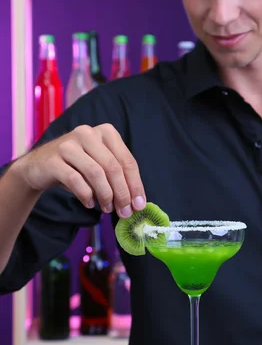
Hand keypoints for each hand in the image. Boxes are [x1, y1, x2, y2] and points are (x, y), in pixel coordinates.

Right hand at [16, 124, 145, 217]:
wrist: (39, 166)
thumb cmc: (76, 167)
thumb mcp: (100, 167)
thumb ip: (118, 178)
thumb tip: (136, 202)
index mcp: (106, 132)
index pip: (127, 160)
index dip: (135, 184)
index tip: (139, 205)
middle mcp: (88, 133)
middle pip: (113, 167)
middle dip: (122, 193)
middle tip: (124, 212)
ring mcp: (69, 144)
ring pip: (96, 173)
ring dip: (105, 195)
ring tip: (107, 209)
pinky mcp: (53, 159)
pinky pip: (75, 180)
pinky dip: (86, 195)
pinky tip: (89, 204)